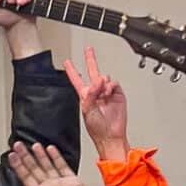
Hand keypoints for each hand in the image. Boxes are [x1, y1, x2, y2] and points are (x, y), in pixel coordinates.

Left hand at [7, 142, 102, 185]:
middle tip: (17, 145)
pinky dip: (57, 157)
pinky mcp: (71, 180)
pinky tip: (50, 149)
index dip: (18, 166)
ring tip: (33, 144)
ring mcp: (58, 182)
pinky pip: (62, 166)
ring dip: (40, 155)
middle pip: (34, 168)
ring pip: (47, 165)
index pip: (25, 177)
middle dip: (25, 156)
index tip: (11, 156)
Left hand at [63, 46, 129, 163]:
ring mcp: (107, 93)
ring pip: (104, 78)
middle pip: (92, 72)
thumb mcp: (87, 110)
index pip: (77, 80)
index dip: (72, 71)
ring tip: (102, 93)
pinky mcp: (118, 95)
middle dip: (90, 60)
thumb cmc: (96, 128)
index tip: (67, 62)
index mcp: (85, 96)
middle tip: (88, 50)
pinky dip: (110, 86)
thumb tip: (98, 80)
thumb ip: (91, 94)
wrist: (110, 135)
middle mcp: (96, 93)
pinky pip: (113, 83)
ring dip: (102, 83)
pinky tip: (108, 92)